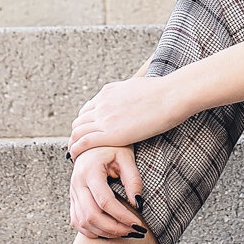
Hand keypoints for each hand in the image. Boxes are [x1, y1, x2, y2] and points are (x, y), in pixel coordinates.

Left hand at [69, 75, 188, 157]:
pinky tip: (75, 156)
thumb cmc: (163, 92)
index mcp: (108, 92)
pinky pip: (84, 142)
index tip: (87, 132)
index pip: (87, 109)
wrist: (170, 96)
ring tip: (74, 154)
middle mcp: (102, 103)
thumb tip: (131, 96)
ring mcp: (104, 117)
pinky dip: (76, 149)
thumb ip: (128, 93)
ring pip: (77, 131)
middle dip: (76, 134)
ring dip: (74, 142)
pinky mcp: (110, 133)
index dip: (84, 122)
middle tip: (78, 146)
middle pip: (79, 121)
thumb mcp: (138, 86)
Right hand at [69, 144, 145, 239]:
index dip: (122, 216)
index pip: (105, 201)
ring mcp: (72, 191)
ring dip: (104, 232)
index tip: (138, 223)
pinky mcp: (72, 198)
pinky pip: (77, 221)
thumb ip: (133, 179)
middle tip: (133, 231)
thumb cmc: (112, 147)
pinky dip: (91, 230)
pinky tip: (107, 231)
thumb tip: (138, 203)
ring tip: (123, 232)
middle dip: (114, 228)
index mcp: (90, 171)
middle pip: (91, 215)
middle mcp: (77, 183)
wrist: (93, 142)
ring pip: (83, 221)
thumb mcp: (126, 157)